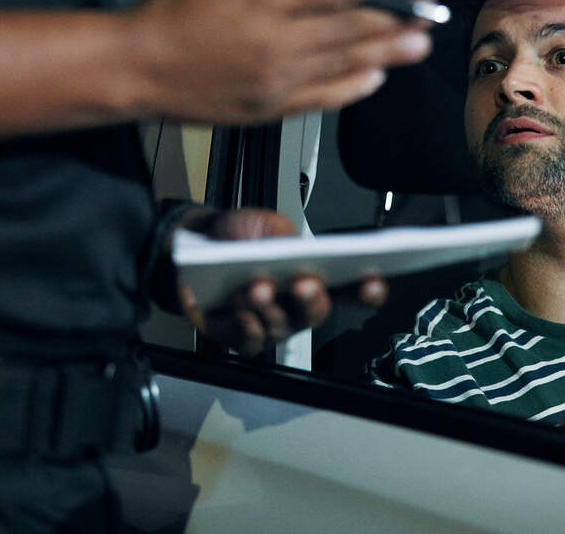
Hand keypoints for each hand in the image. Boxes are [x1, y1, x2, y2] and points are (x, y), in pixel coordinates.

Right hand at [125, 0, 431, 124]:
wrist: (135, 68)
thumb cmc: (165, 13)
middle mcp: (276, 41)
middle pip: (351, 28)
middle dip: (394, 21)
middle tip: (424, 17)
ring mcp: (275, 78)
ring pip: (345, 64)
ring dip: (386, 54)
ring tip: (415, 47)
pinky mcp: (269, 108)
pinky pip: (322, 99)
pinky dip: (351, 88)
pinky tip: (371, 79)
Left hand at [175, 207, 387, 354]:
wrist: (190, 251)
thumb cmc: (234, 239)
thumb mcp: (259, 223)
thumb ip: (277, 230)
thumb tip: (286, 245)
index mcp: (310, 274)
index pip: (348, 288)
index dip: (366, 289)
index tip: (374, 281)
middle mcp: (295, 305)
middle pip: (317, 312)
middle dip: (312, 299)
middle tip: (305, 282)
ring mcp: (269, 324)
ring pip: (282, 327)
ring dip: (271, 309)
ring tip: (258, 289)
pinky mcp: (239, 337)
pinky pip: (250, 342)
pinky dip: (246, 326)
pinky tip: (240, 311)